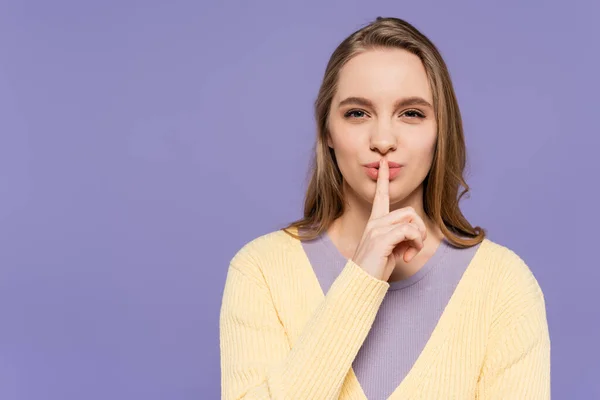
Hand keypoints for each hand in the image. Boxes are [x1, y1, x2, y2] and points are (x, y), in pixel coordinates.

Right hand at [350, 159, 427, 280]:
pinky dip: (415, 243)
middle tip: (414, 248)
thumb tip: (413, 236)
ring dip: (418, 238)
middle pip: (408, 211)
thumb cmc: (375, 269)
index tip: (384, 164)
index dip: (383, 179)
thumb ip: (399, 238)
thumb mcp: (390, 250)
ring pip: (411, 219)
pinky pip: (409, 231)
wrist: (361, 283)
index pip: (380, 196)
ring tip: (410, 253)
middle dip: (419, 229)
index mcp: (374, 223)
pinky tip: (407, 256)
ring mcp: (376, 230)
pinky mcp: (381, 239)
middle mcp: (374, 223)